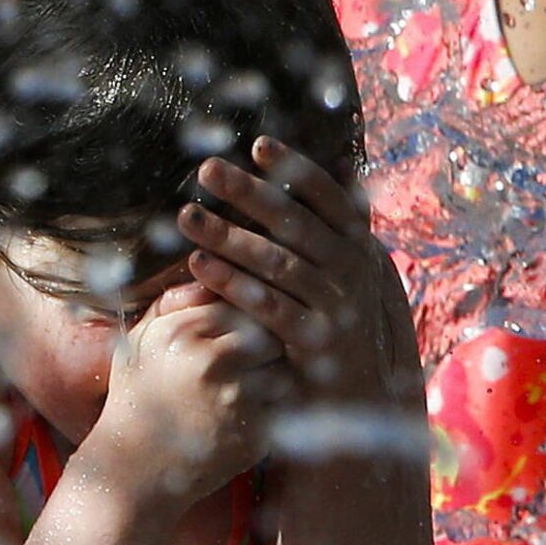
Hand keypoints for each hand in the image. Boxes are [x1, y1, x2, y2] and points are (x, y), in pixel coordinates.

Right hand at [88, 279, 291, 506]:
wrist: (133, 472)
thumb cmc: (136, 402)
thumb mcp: (139, 343)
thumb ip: (172, 304)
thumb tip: (209, 270)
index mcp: (183, 331)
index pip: (244, 302)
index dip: (250, 317)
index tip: (246, 331)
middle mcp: (211, 359)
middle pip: (271, 332)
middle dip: (268, 346)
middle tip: (256, 362)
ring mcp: (236, 398)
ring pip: (284, 369)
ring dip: (276, 378)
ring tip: (251, 392)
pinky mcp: (253, 432)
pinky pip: (285, 408)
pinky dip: (275, 412)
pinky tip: (250, 419)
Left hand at [181, 140, 411, 403]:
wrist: (358, 400)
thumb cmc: (338, 326)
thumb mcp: (347, 272)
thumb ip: (336, 227)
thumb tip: (340, 163)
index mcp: (359, 249)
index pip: (331, 200)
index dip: (297, 170)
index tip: (259, 144)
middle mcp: (353, 273)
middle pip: (296, 224)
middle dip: (249, 193)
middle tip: (206, 169)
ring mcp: (336, 308)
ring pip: (276, 263)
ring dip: (228, 236)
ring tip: (186, 217)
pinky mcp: (314, 344)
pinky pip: (267, 307)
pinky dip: (231, 284)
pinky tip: (196, 266)